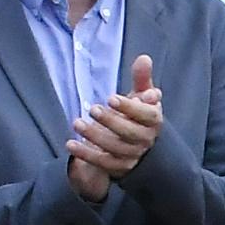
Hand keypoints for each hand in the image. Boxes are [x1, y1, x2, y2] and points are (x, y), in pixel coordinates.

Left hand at [67, 52, 163, 201]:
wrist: (136, 143)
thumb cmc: (137, 113)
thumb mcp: (141, 95)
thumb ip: (142, 77)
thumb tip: (144, 58)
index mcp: (154, 121)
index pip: (147, 115)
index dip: (130, 107)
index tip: (111, 98)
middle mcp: (146, 140)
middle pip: (130, 133)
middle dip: (110, 121)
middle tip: (92, 109)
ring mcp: (133, 155)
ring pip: (114, 148)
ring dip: (94, 136)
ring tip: (77, 123)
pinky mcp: (118, 167)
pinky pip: (102, 163)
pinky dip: (85, 154)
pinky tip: (70, 144)